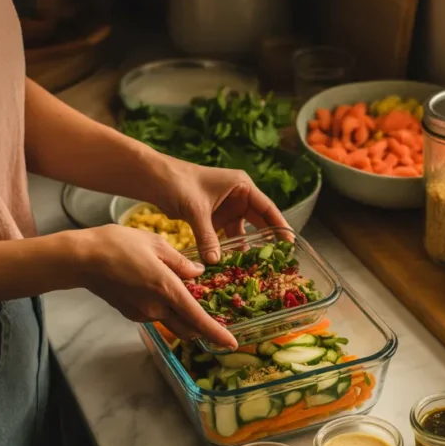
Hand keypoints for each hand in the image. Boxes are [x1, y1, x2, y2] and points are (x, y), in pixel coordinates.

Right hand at [76, 225, 238, 347]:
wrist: (82, 259)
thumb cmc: (117, 245)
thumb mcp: (156, 244)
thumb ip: (180, 262)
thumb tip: (198, 273)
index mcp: (167, 290)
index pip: (198, 319)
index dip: (217, 334)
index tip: (232, 343)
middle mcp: (156, 308)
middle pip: (189, 327)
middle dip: (204, 327)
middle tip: (217, 315)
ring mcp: (143, 314)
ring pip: (173, 321)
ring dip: (184, 315)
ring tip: (186, 294)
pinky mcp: (132, 314)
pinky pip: (157, 315)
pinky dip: (167, 308)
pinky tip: (161, 289)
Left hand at [154, 162, 287, 262]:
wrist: (154, 178)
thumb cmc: (178, 183)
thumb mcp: (195, 210)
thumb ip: (207, 237)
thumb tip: (216, 262)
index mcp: (241, 186)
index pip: (267, 208)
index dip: (280, 225)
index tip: (290, 242)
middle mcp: (238, 196)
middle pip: (259, 220)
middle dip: (266, 239)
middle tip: (278, 259)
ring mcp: (226, 208)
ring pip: (243, 231)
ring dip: (246, 247)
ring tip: (256, 266)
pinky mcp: (214, 218)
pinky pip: (227, 236)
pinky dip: (229, 248)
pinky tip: (233, 264)